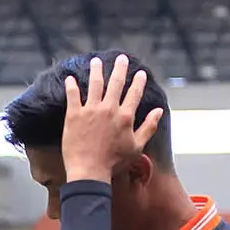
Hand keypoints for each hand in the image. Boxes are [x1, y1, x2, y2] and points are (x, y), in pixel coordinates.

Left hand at [61, 54, 165, 182]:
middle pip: (116, 83)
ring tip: (97, 61)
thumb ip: (148, 127)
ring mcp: (91, 110)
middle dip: (120, 68)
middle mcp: (109, 109)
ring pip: (95, 84)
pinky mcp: (74, 115)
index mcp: (125, 116)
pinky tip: (71, 78)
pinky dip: (72, 85)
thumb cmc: (114, 162)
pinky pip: (73, 95)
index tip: (140, 73)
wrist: (89, 171)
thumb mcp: (137, 147)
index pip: (134, 93)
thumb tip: (159, 111)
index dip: (138, 81)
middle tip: (121, 58)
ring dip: (96, 70)